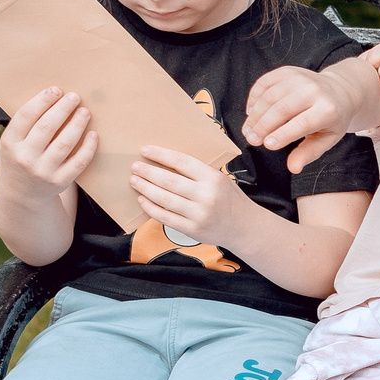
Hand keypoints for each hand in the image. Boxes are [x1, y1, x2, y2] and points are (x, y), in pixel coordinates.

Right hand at [0, 87, 96, 199]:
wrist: (22, 195)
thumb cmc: (20, 158)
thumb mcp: (13, 143)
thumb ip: (25, 124)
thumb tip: (51, 95)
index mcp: (10, 142)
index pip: (26, 116)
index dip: (42, 100)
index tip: (56, 90)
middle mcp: (25, 157)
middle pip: (47, 127)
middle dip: (63, 109)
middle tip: (75, 97)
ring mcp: (43, 171)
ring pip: (65, 143)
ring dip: (77, 124)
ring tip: (85, 112)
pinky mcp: (60, 182)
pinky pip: (78, 162)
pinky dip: (88, 147)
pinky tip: (93, 134)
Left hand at [128, 146, 254, 245]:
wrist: (245, 227)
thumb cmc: (229, 200)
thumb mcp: (220, 180)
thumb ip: (197, 173)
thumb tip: (164, 163)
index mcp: (213, 179)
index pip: (181, 162)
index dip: (161, 155)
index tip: (145, 150)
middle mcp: (206, 196)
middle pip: (169, 181)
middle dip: (148, 172)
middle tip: (135, 166)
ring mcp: (198, 214)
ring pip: (164, 199)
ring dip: (145, 188)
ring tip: (135, 181)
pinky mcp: (192, 229)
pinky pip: (165, 217)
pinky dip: (150, 208)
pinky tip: (142, 200)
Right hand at [245, 66, 351, 172]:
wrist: (339, 90)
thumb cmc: (332, 119)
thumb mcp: (327, 138)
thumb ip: (309, 153)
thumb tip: (293, 168)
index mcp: (328, 109)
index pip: (302, 123)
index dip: (282, 134)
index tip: (266, 145)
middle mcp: (313, 90)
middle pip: (281, 108)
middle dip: (263, 126)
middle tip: (251, 140)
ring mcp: (299, 78)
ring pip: (269, 96)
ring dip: (255, 114)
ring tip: (248, 130)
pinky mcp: (287, 71)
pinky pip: (264, 83)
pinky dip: (254, 98)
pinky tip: (250, 112)